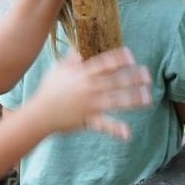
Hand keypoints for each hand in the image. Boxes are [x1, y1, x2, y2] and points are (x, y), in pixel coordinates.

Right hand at [30, 47, 150, 139]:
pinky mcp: (87, 120)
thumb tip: (76, 50)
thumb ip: (68, 61)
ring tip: (147, 98)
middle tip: (147, 75)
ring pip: (114, 101)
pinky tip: (127, 134)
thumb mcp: (56, 72)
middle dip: (132, 78)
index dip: (117, 59)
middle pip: (114, 81)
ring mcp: (88, 105)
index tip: (130, 55)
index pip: (103, 64)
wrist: (37, 115)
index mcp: (82, 76)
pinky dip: (114, 130)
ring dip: (132, 99)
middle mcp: (88, 89)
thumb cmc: (46, 92)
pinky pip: (103, 125)